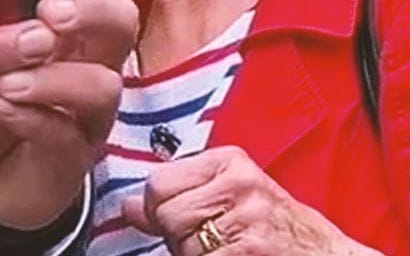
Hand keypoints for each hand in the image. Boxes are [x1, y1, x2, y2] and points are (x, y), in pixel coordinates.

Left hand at [0, 0, 136, 228]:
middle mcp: (92, 65)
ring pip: (102, 85)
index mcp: (69, 30)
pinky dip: (31, 117)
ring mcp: (89, 114)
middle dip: (89, 11)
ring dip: (52, 77)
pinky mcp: (73, 157)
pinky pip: (67, 135)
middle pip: (120, 25)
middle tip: (49, 13)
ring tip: (5, 78)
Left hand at [121, 147, 376, 254]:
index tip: (184, 219)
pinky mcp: (248, 251)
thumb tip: (127, 207)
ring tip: (226, 250)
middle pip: (166, 215)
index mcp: (232, 162)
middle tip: (210, 243)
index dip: (161, 210)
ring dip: (193, 255)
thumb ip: (182, 196)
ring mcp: (247, 221)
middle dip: (177, 237)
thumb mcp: (235, 198)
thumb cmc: (282, 231)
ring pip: (180, 244)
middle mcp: (240, 185)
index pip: (159, 182)